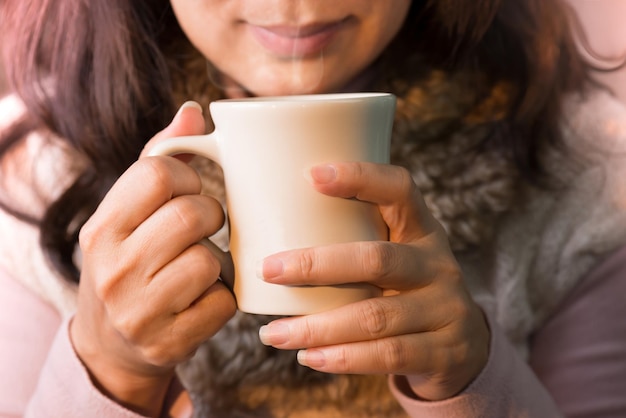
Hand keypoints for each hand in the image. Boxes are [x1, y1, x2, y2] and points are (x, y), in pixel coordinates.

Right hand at [71, 102, 235, 415]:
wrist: (111, 346)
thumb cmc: (128, 264)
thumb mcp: (126, 215)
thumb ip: (158, 161)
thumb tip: (194, 113)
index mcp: (100, 228)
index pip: (156, 173)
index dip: (187, 175)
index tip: (189, 189)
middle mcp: (113, 269)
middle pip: (191, 214)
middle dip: (210, 216)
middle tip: (202, 228)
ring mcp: (139, 310)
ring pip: (210, 260)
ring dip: (218, 261)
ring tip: (200, 266)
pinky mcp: (169, 342)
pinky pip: (224, 303)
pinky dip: (224, 297)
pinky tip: (203, 298)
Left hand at [257, 162, 489, 400]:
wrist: (464, 346)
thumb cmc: (406, 290)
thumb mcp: (396, 257)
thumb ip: (354, 242)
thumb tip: (269, 230)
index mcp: (422, 230)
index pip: (399, 191)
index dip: (361, 178)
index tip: (312, 175)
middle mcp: (438, 264)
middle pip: (376, 259)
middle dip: (316, 264)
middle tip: (268, 270)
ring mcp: (446, 309)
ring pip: (374, 317)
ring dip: (317, 327)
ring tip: (272, 333)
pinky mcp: (445, 351)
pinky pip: (388, 355)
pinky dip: (343, 358)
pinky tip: (308, 356)